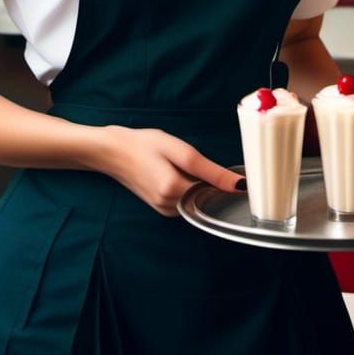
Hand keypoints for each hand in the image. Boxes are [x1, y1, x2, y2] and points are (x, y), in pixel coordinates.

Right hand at [102, 126, 244, 216]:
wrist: (114, 151)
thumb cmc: (145, 145)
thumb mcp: (180, 150)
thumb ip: (211, 171)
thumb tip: (239, 185)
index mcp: (175, 191)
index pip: (216, 193)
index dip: (225, 182)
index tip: (233, 173)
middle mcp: (170, 206)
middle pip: (205, 198)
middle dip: (210, 182)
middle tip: (199, 162)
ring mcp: (165, 210)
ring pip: (196, 200)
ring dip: (198, 185)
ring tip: (184, 165)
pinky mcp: (162, 208)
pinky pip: (186, 201)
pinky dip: (188, 189)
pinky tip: (178, 173)